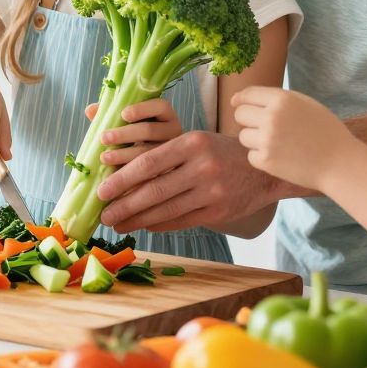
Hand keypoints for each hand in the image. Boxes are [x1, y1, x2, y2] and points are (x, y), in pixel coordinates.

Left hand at [91, 98, 183, 168]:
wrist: (153, 164)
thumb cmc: (134, 136)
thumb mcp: (125, 123)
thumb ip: (111, 114)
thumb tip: (90, 110)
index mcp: (164, 115)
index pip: (160, 106)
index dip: (142, 109)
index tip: (124, 114)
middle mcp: (173, 131)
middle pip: (150, 130)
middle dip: (125, 134)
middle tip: (103, 138)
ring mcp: (171, 152)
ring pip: (149, 152)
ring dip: (124, 154)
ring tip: (104, 158)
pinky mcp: (167, 171)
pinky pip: (151, 172)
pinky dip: (132, 173)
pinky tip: (116, 173)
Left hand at [95, 129, 272, 232]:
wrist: (264, 170)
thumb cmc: (220, 152)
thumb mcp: (196, 141)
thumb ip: (165, 155)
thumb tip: (124, 174)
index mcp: (191, 142)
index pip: (149, 162)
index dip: (122, 179)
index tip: (102, 190)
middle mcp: (202, 166)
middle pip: (154, 190)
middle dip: (124, 205)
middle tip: (103, 215)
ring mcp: (212, 192)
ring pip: (166, 210)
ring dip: (137, 220)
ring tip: (117, 224)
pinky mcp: (219, 212)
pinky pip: (181, 221)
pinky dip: (159, 224)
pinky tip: (144, 226)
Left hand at [231, 87, 354, 190]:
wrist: (339, 163)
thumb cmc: (325, 131)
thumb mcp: (304, 103)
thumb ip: (276, 99)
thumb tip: (241, 99)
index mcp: (281, 100)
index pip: (247, 95)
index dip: (240, 99)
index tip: (237, 103)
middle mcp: (271, 118)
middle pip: (240, 115)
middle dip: (249, 120)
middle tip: (265, 126)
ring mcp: (266, 140)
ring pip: (243, 136)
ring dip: (255, 139)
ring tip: (277, 143)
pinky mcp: (265, 161)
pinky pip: (251, 155)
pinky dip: (261, 157)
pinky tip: (280, 156)